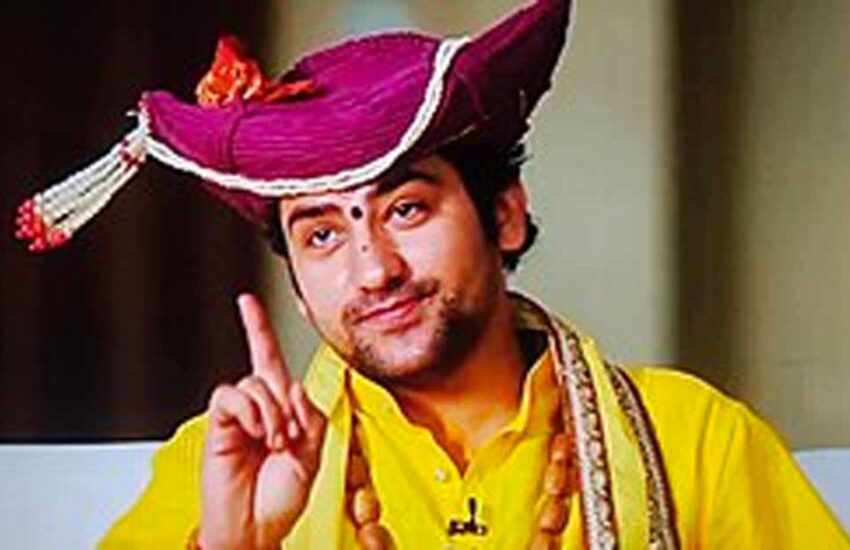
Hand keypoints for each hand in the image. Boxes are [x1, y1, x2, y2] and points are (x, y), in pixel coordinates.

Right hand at [199, 293, 326, 548]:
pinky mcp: (220, 424)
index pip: (271, 359)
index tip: (247, 301)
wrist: (257, 527)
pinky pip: (232, 396)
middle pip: (270, 370)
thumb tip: (292, 388)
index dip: (259, 329)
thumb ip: (311, 414)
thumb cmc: (282, 496)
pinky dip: (251, 412)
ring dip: (272, 413)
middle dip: (287, 403)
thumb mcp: (315, 452)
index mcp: (283, 409)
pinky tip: (257, 434)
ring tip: (275, 443)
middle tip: (291, 438)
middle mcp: (258, 406)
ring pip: (254, 383)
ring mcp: (238, 415)